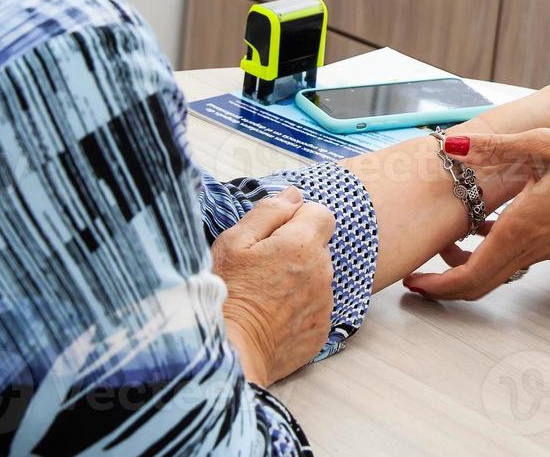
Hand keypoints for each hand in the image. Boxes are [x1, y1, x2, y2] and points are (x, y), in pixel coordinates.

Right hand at [212, 187, 335, 384]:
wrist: (229, 354)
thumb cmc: (225, 294)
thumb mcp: (235, 242)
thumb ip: (269, 212)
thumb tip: (293, 195)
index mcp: (303, 245)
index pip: (321, 213)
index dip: (297, 218)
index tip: (274, 234)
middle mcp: (322, 273)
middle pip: (319, 246)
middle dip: (297, 248)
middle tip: (263, 265)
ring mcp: (324, 305)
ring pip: (318, 277)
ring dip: (299, 278)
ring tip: (265, 292)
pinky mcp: (321, 331)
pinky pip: (315, 307)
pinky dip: (299, 307)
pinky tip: (273, 314)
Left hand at [424, 67, 549, 272]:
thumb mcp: (545, 145)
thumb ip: (495, 147)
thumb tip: (452, 146)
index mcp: (519, 229)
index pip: (470, 275)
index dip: (437, 286)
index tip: (413, 283)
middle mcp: (528, 245)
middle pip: (477, 284)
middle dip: (443, 285)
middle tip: (418, 278)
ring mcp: (541, 247)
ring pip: (494, 272)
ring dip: (465, 267)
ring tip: (445, 248)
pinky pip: (511, 258)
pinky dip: (488, 253)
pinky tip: (485, 226)